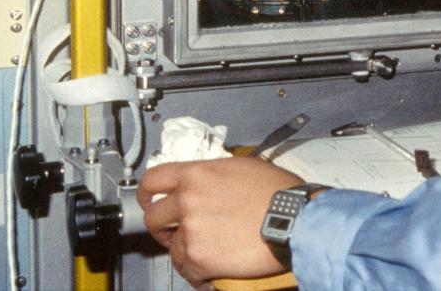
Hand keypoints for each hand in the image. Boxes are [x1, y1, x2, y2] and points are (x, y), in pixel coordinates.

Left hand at [138, 157, 304, 284]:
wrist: (294, 220)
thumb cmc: (279, 194)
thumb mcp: (243, 167)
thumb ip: (215, 174)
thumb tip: (208, 181)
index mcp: (197, 174)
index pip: (153, 179)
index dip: (147, 193)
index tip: (149, 201)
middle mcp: (188, 199)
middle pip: (153, 217)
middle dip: (163, 228)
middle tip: (175, 233)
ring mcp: (191, 229)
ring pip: (172, 247)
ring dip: (186, 252)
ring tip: (206, 255)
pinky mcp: (198, 257)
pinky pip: (187, 269)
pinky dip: (198, 274)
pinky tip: (210, 273)